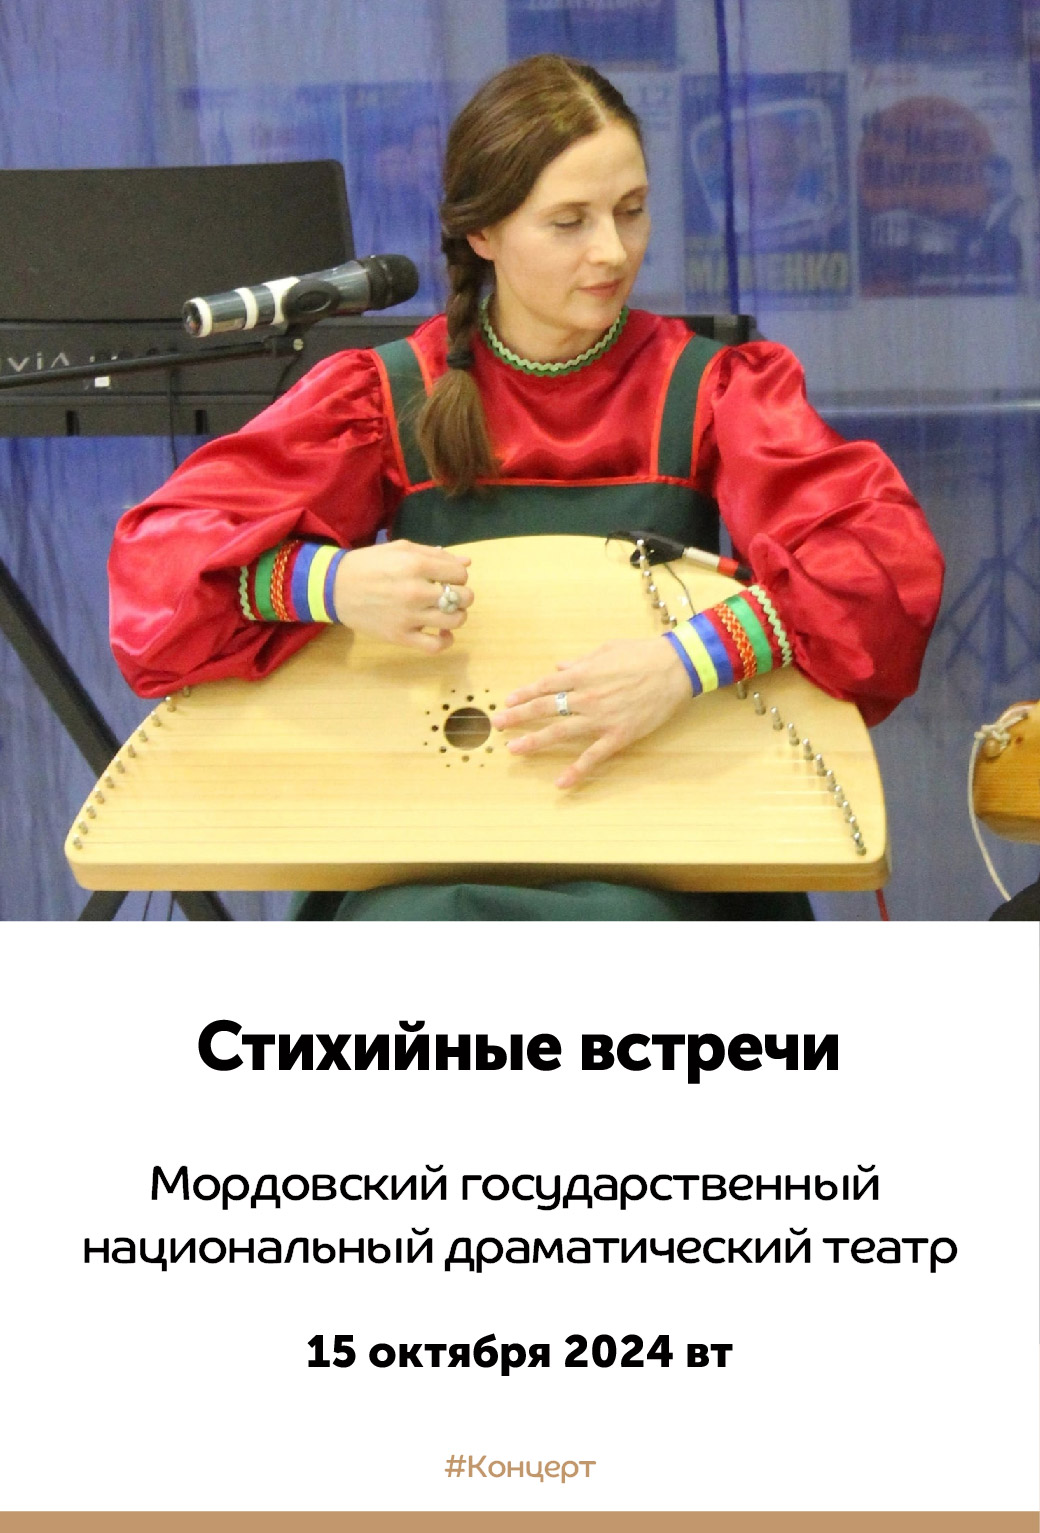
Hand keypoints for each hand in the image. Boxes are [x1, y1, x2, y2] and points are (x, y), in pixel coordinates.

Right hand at [332, 539, 472, 653]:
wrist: (334, 587)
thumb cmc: (368, 564)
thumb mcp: (400, 549)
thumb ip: (434, 554)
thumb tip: (466, 562)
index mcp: (416, 565)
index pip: (460, 574)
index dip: (457, 575)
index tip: (446, 577)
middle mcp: (416, 591)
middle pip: (463, 597)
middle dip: (462, 594)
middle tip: (449, 594)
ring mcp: (409, 616)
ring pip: (455, 621)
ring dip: (456, 616)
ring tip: (445, 612)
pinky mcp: (400, 636)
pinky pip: (435, 646)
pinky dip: (445, 641)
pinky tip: (441, 633)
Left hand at [492, 636, 691, 788]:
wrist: (676, 668)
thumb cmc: (643, 654)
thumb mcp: (607, 650)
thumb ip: (581, 662)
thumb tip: (559, 666)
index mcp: (583, 674)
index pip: (544, 685)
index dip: (523, 694)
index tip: (507, 702)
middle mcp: (586, 697)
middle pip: (543, 708)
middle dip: (517, 717)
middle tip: (498, 725)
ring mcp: (601, 719)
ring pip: (560, 732)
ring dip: (534, 741)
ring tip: (514, 750)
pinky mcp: (618, 735)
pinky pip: (593, 756)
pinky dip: (576, 770)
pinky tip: (560, 782)